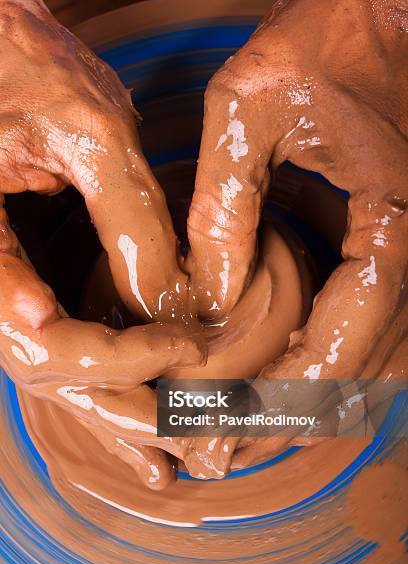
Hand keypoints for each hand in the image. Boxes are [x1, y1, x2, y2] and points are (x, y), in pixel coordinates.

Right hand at [0, 0, 208, 488]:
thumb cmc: (22, 63)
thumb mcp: (88, 131)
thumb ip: (131, 221)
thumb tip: (178, 301)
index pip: (46, 339)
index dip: (123, 356)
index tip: (192, 348)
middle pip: (51, 373)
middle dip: (128, 403)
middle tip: (200, 421)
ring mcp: (4, 286)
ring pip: (58, 370)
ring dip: (121, 408)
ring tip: (180, 440)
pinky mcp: (27, 279)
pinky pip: (64, 340)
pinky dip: (109, 380)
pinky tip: (149, 409)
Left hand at [188, 0, 407, 465]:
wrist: (383, 11)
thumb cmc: (326, 42)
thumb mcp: (250, 108)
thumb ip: (223, 206)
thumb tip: (200, 296)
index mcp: (396, 229)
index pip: (341, 346)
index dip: (279, 396)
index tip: (220, 424)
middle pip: (360, 376)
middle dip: (288, 419)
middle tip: (221, 448)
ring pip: (373, 367)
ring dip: (305, 404)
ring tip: (239, 431)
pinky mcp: (394, 250)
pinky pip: (370, 331)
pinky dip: (324, 367)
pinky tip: (276, 378)